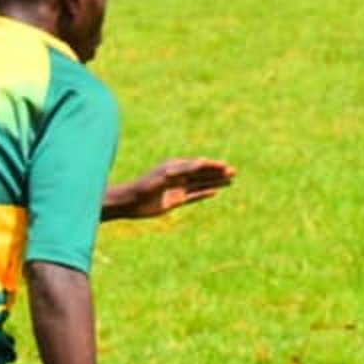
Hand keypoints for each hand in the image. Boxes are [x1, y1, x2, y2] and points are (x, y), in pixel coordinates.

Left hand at [105, 157, 235, 219]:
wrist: (130, 202)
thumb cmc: (146, 185)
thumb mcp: (167, 175)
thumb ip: (185, 169)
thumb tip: (203, 161)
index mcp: (176, 167)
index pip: (199, 165)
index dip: (212, 165)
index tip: (225, 166)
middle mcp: (179, 177)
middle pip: (202, 174)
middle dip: (218, 173)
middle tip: (234, 172)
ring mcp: (178, 189)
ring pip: (201, 185)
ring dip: (215, 183)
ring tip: (230, 181)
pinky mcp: (175, 201)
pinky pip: (193, 197)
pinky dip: (204, 194)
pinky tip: (215, 192)